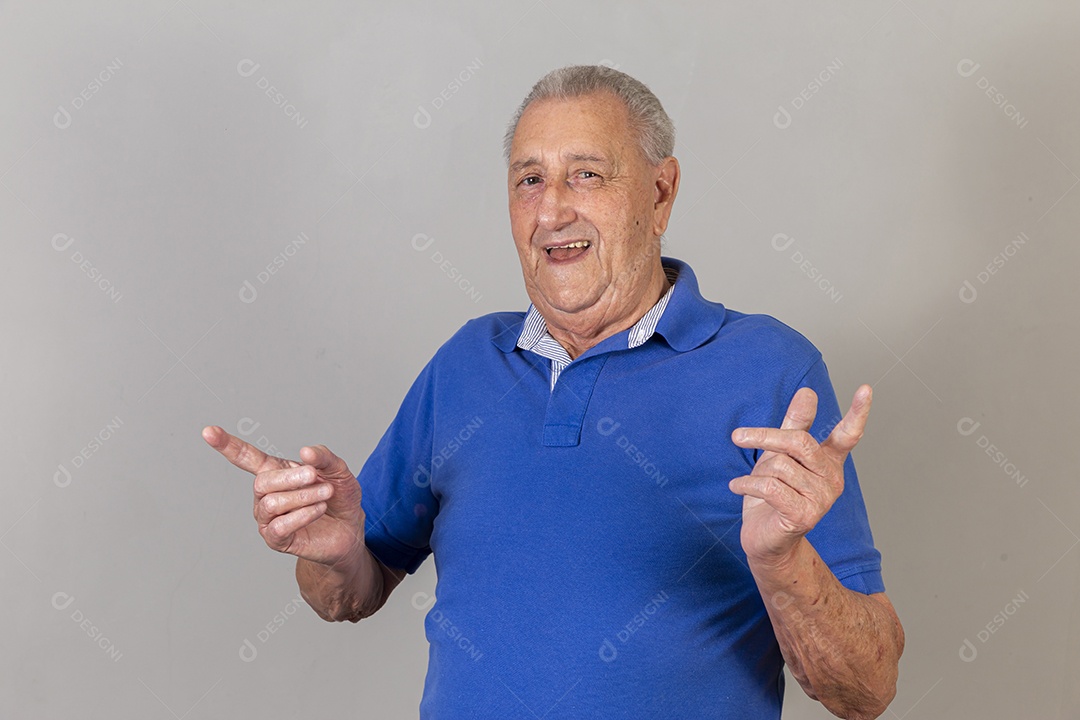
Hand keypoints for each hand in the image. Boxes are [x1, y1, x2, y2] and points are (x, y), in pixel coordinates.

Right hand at [202, 426, 364, 566]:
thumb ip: (324, 457)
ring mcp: (268, 518)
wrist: (349, 529)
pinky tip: (318, 510)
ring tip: (325, 495)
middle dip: (291, 477)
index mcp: (275, 472)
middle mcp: (265, 494)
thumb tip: (305, 451)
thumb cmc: (338, 497)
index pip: (245, 457)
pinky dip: (302, 515)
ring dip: (303, 496)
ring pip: (271, 503)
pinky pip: (280, 526)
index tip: (208, 431)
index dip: (227, 445)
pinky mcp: (276, 539)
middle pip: (262, 482)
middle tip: (314, 476)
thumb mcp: (338, 471)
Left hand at [728, 384, 871, 565]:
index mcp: (828, 462)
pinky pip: (770, 487)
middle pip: (799, 442)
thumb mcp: (779, 455)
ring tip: (750, 483)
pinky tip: (736, 487)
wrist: (765, 540)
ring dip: (755, 472)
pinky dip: (747, 485)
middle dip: (765, 437)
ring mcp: (821, 500)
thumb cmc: (772, 494)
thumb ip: (795, 425)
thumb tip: (808, 392)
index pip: (848, 435)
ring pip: (779, 466)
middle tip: (737, 436)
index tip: (866, 387)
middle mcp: (831, 479)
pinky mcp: (804, 516)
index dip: (857, 412)